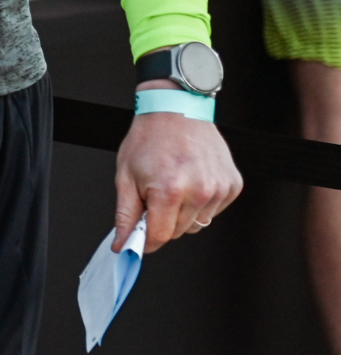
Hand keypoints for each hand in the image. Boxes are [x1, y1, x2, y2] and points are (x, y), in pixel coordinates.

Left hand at [114, 91, 241, 250]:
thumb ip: (125, 215)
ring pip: (197, 224)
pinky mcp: (233, 186)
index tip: (137, 241)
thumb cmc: (149, 138)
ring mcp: (219, 189)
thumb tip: (121, 245)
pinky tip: (190, 181)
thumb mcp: (125, 175)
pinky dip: (200, 203)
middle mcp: (199, 191)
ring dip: (182, 213)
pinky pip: (213, 211)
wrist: (176, 109)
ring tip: (173, 184)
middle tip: (153, 197)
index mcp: (170, 190)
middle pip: (178, 232)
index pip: (160, 236)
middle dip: (162, 222)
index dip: (145, 242)